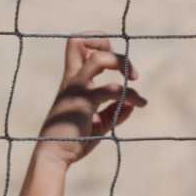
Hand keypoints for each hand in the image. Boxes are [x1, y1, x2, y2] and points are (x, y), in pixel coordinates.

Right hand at [34, 37, 143, 166]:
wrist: (54, 156)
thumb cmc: (73, 141)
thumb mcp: (99, 123)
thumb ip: (115, 111)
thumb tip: (133, 103)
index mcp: (71, 80)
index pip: (76, 45)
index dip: (97, 44)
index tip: (113, 64)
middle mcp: (71, 80)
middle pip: (78, 40)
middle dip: (105, 43)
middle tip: (124, 69)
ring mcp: (76, 89)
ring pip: (98, 58)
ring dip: (122, 63)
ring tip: (134, 79)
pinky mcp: (84, 102)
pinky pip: (112, 89)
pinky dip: (131, 94)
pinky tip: (140, 103)